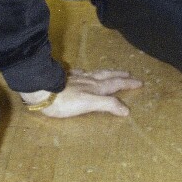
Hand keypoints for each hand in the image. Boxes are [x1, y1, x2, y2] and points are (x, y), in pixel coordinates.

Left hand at [21, 68, 141, 117]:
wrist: (42, 91)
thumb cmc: (65, 101)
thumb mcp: (89, 104)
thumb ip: (107, 105)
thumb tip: (126, 109)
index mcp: (96, 87)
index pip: (115, 85)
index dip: (127, 84)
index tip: (139, 82)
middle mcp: (88, 80)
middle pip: (107, 76)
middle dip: (119, 76)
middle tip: (129, 74)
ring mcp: (77, 78)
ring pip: (95, 73)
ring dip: (106, 73)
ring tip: (112, 71)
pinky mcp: (65, 78)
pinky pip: (80, 73)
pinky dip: (86, 72)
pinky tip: (84, 72)